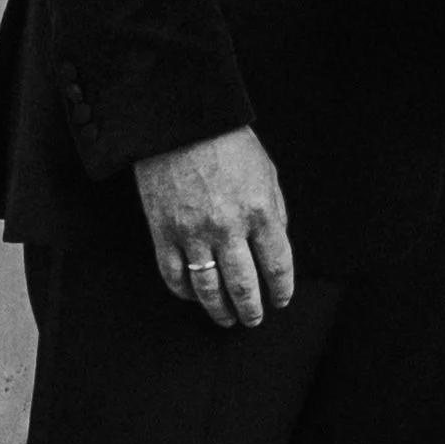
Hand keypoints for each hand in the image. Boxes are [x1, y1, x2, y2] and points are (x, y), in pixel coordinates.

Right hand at [132, 127, 294, 328]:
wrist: (179, 124)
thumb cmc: (227, 143)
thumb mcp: (267, 172)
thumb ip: (274, 211)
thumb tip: (277, 243)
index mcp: (259, 211)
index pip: (276, 265)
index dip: (281, 290)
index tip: (281, 301)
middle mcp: (228, 228)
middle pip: (244, 285)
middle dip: (251, 309)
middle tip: (253, 319)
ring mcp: (192, 233)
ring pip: (208, 288)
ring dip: (219, 310)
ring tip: (227, 319)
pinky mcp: (163, 233)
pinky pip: (174, 275)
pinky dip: (185, 292)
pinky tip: (195, 297)